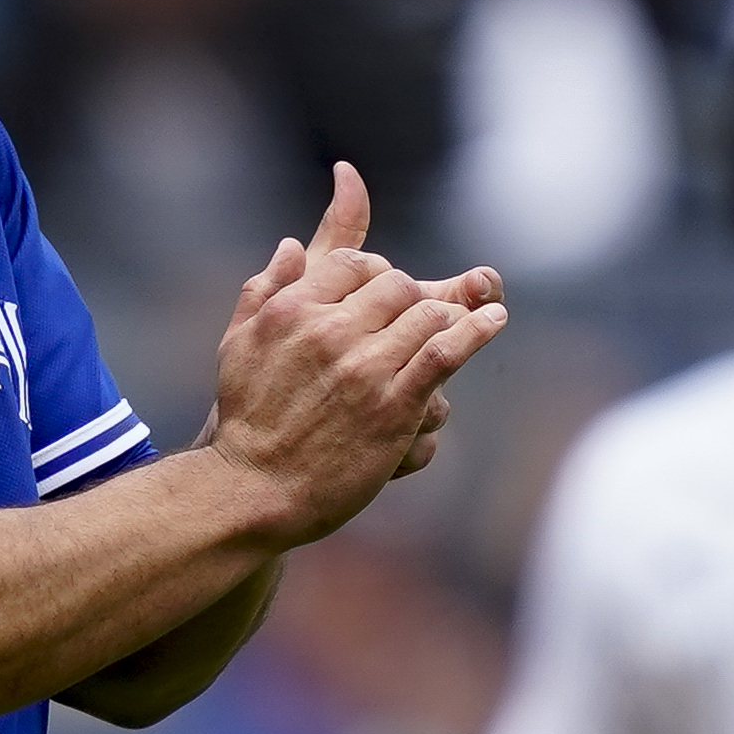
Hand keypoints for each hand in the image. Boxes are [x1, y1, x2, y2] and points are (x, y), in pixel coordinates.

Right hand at [207, 165, 505, 543]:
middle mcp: (329, 331)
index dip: (374, 272)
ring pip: (425, 315)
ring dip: (447, 316)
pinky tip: (494, 320)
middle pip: (395, 286)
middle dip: (410, 296)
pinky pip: (444, 355)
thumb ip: (265, 289)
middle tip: (419, 313)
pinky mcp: (393, 406)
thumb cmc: (246, 419)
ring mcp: (364, 368)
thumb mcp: (239, 343)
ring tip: (463, 317)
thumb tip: (291, 244)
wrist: (254, 489)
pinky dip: (475, 331)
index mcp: (292, 310)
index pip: (353, 264)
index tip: (382, 290)